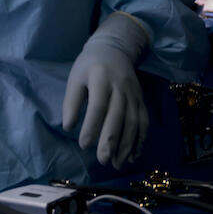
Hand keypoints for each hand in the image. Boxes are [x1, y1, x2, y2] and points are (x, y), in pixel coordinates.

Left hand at [62, 12, 150, 167]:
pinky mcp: (142, 100)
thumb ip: (71, 102)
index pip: (98, 106)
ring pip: (133, 122)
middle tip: (103, 161)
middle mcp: (121, 87)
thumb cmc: (89, 66)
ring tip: (117, 164)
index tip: (83, 145)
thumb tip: (68, 127)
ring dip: (127, 145)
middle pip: (118, 117)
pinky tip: (133, 155)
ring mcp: (134, 94)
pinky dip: (140, 140)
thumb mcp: (75, 78)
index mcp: (101, 78)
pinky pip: (144, 122)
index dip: (91, 127)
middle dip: (111, 141)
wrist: (114, 50)